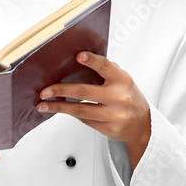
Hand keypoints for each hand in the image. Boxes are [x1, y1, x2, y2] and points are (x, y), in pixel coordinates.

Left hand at [36, 51, 151, 169]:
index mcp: (122, 80)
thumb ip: (105, 72)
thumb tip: (78, 60)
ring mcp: (115, 115)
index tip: (78, 56)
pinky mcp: (109, 129)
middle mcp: (119, 97)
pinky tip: (63, 109)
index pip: (106, 67)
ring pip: (80, 110)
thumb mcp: (122, 81)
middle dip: (61, 90)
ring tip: (44, 105)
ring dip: (59, 107)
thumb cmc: (127, 97)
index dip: (93, 60)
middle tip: (45, 91)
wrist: (142, 124)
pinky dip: (72, 114)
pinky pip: (85, 120)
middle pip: (84, 92)